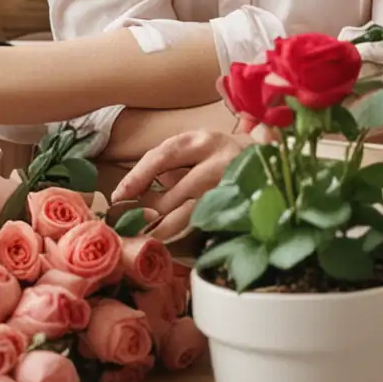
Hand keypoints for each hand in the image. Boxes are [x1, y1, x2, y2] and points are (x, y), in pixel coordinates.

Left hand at [110, 128, 252, 241]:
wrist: (264, 165)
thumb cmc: (216, 158)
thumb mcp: (193, 150)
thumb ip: (164, 166)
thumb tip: (128, 195)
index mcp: (203, 141)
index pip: (163, 156)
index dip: (137, 177)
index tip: (118, 196)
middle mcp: (219, 163)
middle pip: (173, 196)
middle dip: (147, 214)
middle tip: (129, 224)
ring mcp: (231, 191)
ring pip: (188, 218)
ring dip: (162, 230)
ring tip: (145, 236)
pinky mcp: (238, 212)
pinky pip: (203, 228)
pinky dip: (184, 236)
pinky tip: (171, 239)